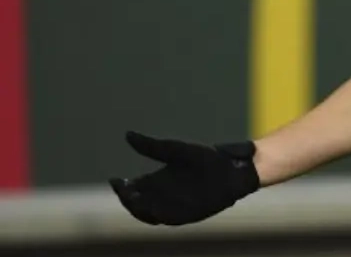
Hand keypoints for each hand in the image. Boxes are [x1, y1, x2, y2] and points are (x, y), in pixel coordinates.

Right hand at [109, 131, 259, 224]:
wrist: (232, 168)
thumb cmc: (206, 157)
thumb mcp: (176, 150)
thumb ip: (152, 146)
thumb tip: (127, 134)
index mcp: (156, 180)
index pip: (132, 188)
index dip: (121, 187)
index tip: (115, 179)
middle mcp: (162, 196)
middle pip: (137, 203)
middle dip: (128, 199)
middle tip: (125, 190)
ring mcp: (173, 207)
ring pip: (149, 213)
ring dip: (141, 209)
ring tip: (137, 200)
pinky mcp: (186, 215)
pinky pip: (168, 220)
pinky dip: (159, 217)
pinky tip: (155, 211)